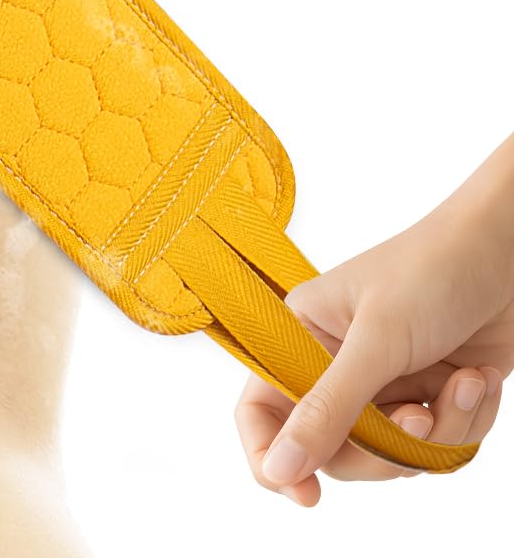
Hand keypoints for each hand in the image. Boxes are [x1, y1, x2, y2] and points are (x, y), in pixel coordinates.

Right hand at [235, 188, 513, 505]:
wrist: (508, 254)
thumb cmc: (430, 271)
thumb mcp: (376, 342)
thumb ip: (328, 409)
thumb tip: (280, 470)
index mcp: (302, 336)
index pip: (262, 409)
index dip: (272, 456)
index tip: (306, 497)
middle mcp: (337, 365)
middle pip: (335, 450)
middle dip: (386, 447)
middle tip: (417, 417)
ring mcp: (387, 385)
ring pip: (395, 457)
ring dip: (440, 430)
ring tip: (462, 382)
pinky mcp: (433, 397)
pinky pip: (440, 447)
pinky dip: (467, 422)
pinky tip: (477, 378)